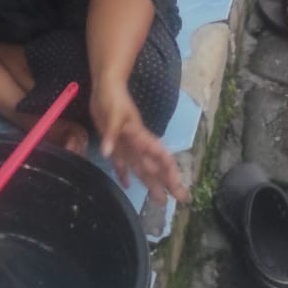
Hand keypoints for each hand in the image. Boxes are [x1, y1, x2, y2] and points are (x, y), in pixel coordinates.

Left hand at [90, 75, 188, 205]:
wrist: (104, 86)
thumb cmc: (113, 98)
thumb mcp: (113, 114)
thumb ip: (112, 134)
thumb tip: (108, 154)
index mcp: (140, 136)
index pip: (160, 156)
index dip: (170, 172)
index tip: (178, 188)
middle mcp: (137, 143)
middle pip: (155, 166)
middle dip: (168, 182)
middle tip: (182, 200)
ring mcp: (127, 144)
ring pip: (142, 167)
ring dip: (151, 183)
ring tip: (160, 201)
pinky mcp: (115, 142)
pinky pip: (122, 162)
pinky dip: (124, 173)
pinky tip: (127, 184)